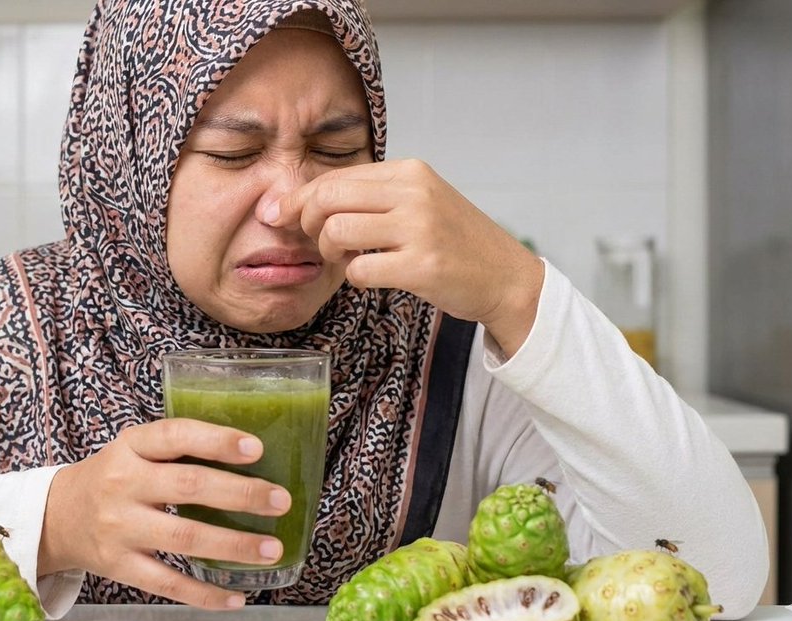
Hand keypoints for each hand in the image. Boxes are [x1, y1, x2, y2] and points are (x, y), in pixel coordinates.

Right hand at [37, 418, 291, 609]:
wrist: (56, 516)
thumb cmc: (113, 478)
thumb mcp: (135, 449)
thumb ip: (179, 448)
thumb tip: (252, 453)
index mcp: (131, 447)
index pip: (175, 436)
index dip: (216, 441)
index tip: (255, 448)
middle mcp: (123, 485)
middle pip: (188, 487)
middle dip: (240, 494)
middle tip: (279, 500)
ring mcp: (120, 528)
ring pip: (183, 538)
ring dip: (233, 545)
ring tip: (271, 548)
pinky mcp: (119, 566)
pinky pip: (167, 584)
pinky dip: (204, 594)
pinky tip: (235, 596)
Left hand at [269, 159, 543, 356]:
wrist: (506, 277)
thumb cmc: (455, 242)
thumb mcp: (420, 202)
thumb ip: (373, 196)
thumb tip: (305, 201)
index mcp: (410, 171)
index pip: (336, 176)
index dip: (302, 198)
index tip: (285, 215)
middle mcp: (414, 193)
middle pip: (328, 198)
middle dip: (306, 222)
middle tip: (316, 241)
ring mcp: (419, 229)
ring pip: (337, 231)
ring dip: (330, 252)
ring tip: (346, 260)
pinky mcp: (422, 267)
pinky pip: (359, 271)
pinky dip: (354, 278)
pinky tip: (371, 276)